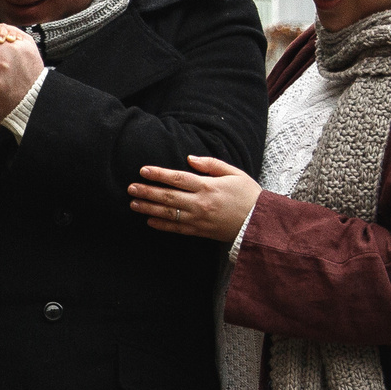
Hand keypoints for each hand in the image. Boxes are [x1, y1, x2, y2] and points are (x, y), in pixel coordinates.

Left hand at [130, 155, 262, 242]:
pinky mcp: (199, 231)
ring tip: (133, 203)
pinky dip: (161, 225)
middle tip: (131, 188)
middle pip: (168, 196)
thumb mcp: (234, 173)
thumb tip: (190, 158)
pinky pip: (176, 229)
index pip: (178, 178)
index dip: (159, 174)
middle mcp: (200, 203)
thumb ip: (211, 164)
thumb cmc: (248, 194)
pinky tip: (149, 221)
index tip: (143, 170)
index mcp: (208, 186)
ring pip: (168, 214)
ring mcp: (198, 219)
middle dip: (147, 191)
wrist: (260, 222)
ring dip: (148, 208)